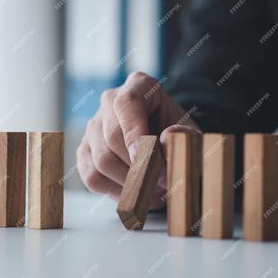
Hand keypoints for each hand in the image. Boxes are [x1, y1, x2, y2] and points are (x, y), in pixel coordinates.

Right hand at [76, 71, 199, 209]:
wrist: (166, 149)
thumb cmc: (179, 138)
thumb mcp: (192, 136)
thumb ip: (186, 137)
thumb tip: (167, 138)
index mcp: (139, 86)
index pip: (127, 104)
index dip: (136, 135)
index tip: (150, 162)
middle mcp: (109, 101)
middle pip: (113, 137)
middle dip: (140, 166)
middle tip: (163, 181)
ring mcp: (93, 126)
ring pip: (102, 161)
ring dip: (131, 182)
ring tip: (153, 187)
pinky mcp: (84, 151)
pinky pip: (93, 177)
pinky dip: (116, 191)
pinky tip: (134, 190)